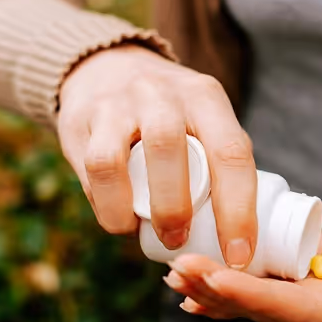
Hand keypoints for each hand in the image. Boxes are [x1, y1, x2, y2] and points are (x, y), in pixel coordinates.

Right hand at [56, 44, 257, 268]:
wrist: (107, 66)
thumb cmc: (169, 113)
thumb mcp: (202, 118)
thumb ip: (216, 163)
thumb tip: (233, 238)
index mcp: (205, 97)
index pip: (231, 152)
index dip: (239, 210)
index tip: (239, 255)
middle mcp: (163, 94)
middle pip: (172, 150)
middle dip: (175, 208)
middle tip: (179, 242)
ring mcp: (119, 104)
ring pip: (121, 159)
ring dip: (133, 208)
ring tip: (143, 234)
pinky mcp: (83, 119)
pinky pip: (94, 169)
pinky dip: (107, 205)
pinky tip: (117, 218)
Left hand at [164, 189, 321, 321]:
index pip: (294, 312)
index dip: (251, 298)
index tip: (211, 280)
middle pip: (265, 309)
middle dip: (220, 291)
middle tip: (176, 271)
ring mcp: (320, 293)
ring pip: (260, 296)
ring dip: (218, 286)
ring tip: (174, 273)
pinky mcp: (314, 270)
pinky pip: (267, 277)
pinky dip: (234, 274)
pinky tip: (198, 271)